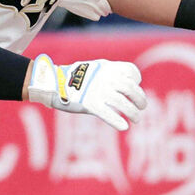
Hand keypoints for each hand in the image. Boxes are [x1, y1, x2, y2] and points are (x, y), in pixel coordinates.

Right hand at [24, 55, 146, 130]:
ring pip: (122, 103)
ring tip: (137, 119)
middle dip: (140, 99)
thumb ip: (109, 76)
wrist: (51, 82)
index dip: (136, 80)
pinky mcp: (89, 104)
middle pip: (130, 88)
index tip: (136, 87)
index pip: (130, 71)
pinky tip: (124, 127)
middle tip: (142, 107)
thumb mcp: (93, 70)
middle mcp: (104, 77)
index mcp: (106, 67)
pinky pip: (107, 113)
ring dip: (133, 112)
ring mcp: (97, 90)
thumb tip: (125, 88)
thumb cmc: (74, 79)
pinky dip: (117, 121)